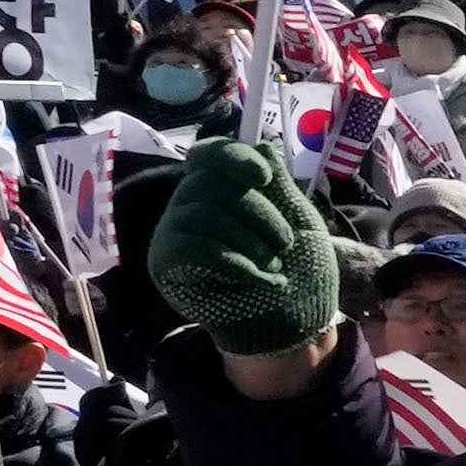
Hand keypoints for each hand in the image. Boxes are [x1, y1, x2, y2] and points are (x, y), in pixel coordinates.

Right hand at [147, 137, 352, 358]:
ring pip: (203, 213)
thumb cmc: (299, 270)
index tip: (262, 176)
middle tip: (284, 243)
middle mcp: (190, 205)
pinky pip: (193, 246)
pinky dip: (235, 262)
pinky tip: (260, 280)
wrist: (297, 321)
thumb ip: (279, 186)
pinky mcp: (166, 263)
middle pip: (209, 183)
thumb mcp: (299, 222)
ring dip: (250, 241)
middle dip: (259, 212)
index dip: (231, 158)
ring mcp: (173, 232)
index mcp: (222, 190)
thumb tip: (262, 144)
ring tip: (274, 266)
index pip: (209, 155)